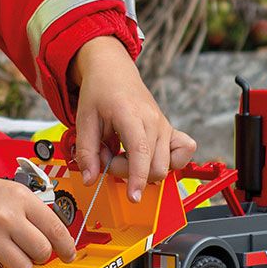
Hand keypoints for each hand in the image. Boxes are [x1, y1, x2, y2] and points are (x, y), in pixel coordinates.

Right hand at [0, 168, 77, 267]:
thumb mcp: (8, 191)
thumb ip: (31, 213)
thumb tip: (55, 244)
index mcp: (20, 197)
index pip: (56, 229)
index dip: (67, 248)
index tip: (68, 256)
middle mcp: (6, 215)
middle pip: (42, 253)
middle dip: (38, 257)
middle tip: (26, 251)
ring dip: (17, 266)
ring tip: (3, 253)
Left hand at [69, 36, 196, 201]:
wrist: (113, 71)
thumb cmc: (100, 91)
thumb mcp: (84, 119)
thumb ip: (86, 151)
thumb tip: (90, 179)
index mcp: (131, 115)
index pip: (141, 153)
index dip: (138, 178)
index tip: (134, 196)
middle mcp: (154, 121)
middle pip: (153, 166)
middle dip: (127, 171)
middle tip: (107, 155)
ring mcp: (165, 127)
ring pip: (165, 165)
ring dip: (141, 168)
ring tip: (121, 151)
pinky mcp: (170, 131)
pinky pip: (182, 153)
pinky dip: (169, 163)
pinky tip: (147, 157)